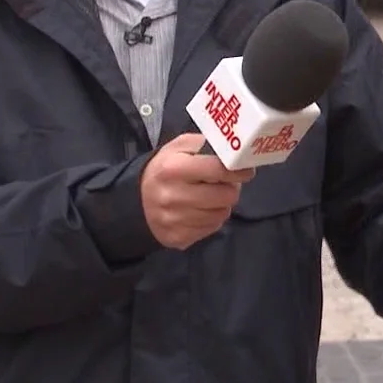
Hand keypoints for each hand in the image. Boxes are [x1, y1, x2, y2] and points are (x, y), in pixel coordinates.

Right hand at [140, 133, 256, 250]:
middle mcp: (174, 196)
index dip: (237, 171)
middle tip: (224, 184)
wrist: (136, 201)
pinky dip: (212, 219)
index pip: (218, 170)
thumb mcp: (177, 148)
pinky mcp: (179, 238)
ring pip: (221, 214)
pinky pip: (212, 228)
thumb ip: (203, 144)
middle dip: (230, 189)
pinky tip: (201, 210)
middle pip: (226, 196)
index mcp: (173, 169)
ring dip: (222, 205)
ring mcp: (176, 220)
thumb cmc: (163, 170)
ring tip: (211, 197)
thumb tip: (230, 150)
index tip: (245, 171)